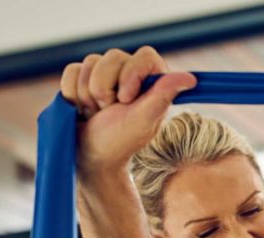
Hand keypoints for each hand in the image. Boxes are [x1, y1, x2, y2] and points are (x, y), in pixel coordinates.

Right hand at [60, 47, 196, 174]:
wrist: (89, 156)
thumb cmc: (119, 141)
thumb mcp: (142, 120)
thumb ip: (162, 96)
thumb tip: (190, 79)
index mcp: (151, 82)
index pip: (145, 55)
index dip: (131, 74)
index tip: (125, 100)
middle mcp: (129, 73)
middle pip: (112, 57)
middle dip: (105, 90)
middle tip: (110, 112)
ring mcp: (104, 74)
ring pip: (89, 62)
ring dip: (88, 95)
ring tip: (96, 113)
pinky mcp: (81, 78)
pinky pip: (72, 71)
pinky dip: (72, 94)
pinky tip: (81, 110)